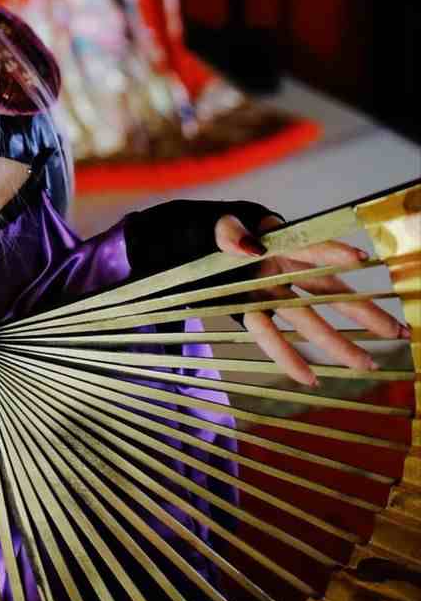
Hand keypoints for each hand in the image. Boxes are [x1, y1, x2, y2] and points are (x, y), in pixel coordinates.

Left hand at [215, 213, 407, 386]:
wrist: (204, 242)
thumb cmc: (222, 231)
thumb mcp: (223, 223)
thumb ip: (230, 232)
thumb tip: (250, 248)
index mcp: (280, 243)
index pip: (311, 248)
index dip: (333, 252)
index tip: (360, 259)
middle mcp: (283, 270)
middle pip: (326, 291)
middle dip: (361, 310)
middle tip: (396, 331)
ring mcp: (271, 293)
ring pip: (308, 319)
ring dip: (337, 342)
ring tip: (367, 363)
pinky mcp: (252, 311)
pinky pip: (270, 336)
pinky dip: (286, 357)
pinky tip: (310, 378)